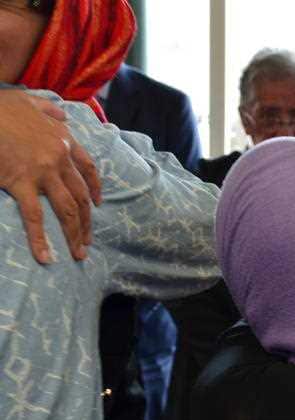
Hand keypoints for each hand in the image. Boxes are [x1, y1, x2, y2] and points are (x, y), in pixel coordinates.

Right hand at [0, 90, 100, 262]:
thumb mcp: (31, 102)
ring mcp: (43, 172)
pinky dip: (40, 239)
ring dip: (75, 234)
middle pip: (81, 196)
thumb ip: (49, 110)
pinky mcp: (21, 182)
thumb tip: (62, 116)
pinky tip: (45, 257)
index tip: (98, 203)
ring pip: (67, 209)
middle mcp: (60, 158)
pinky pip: (35, 216)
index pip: (88, 169)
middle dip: (86, 222)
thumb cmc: (0, 106)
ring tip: (78, 254)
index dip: (95, 188)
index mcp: (64, 140)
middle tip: (88, 242)